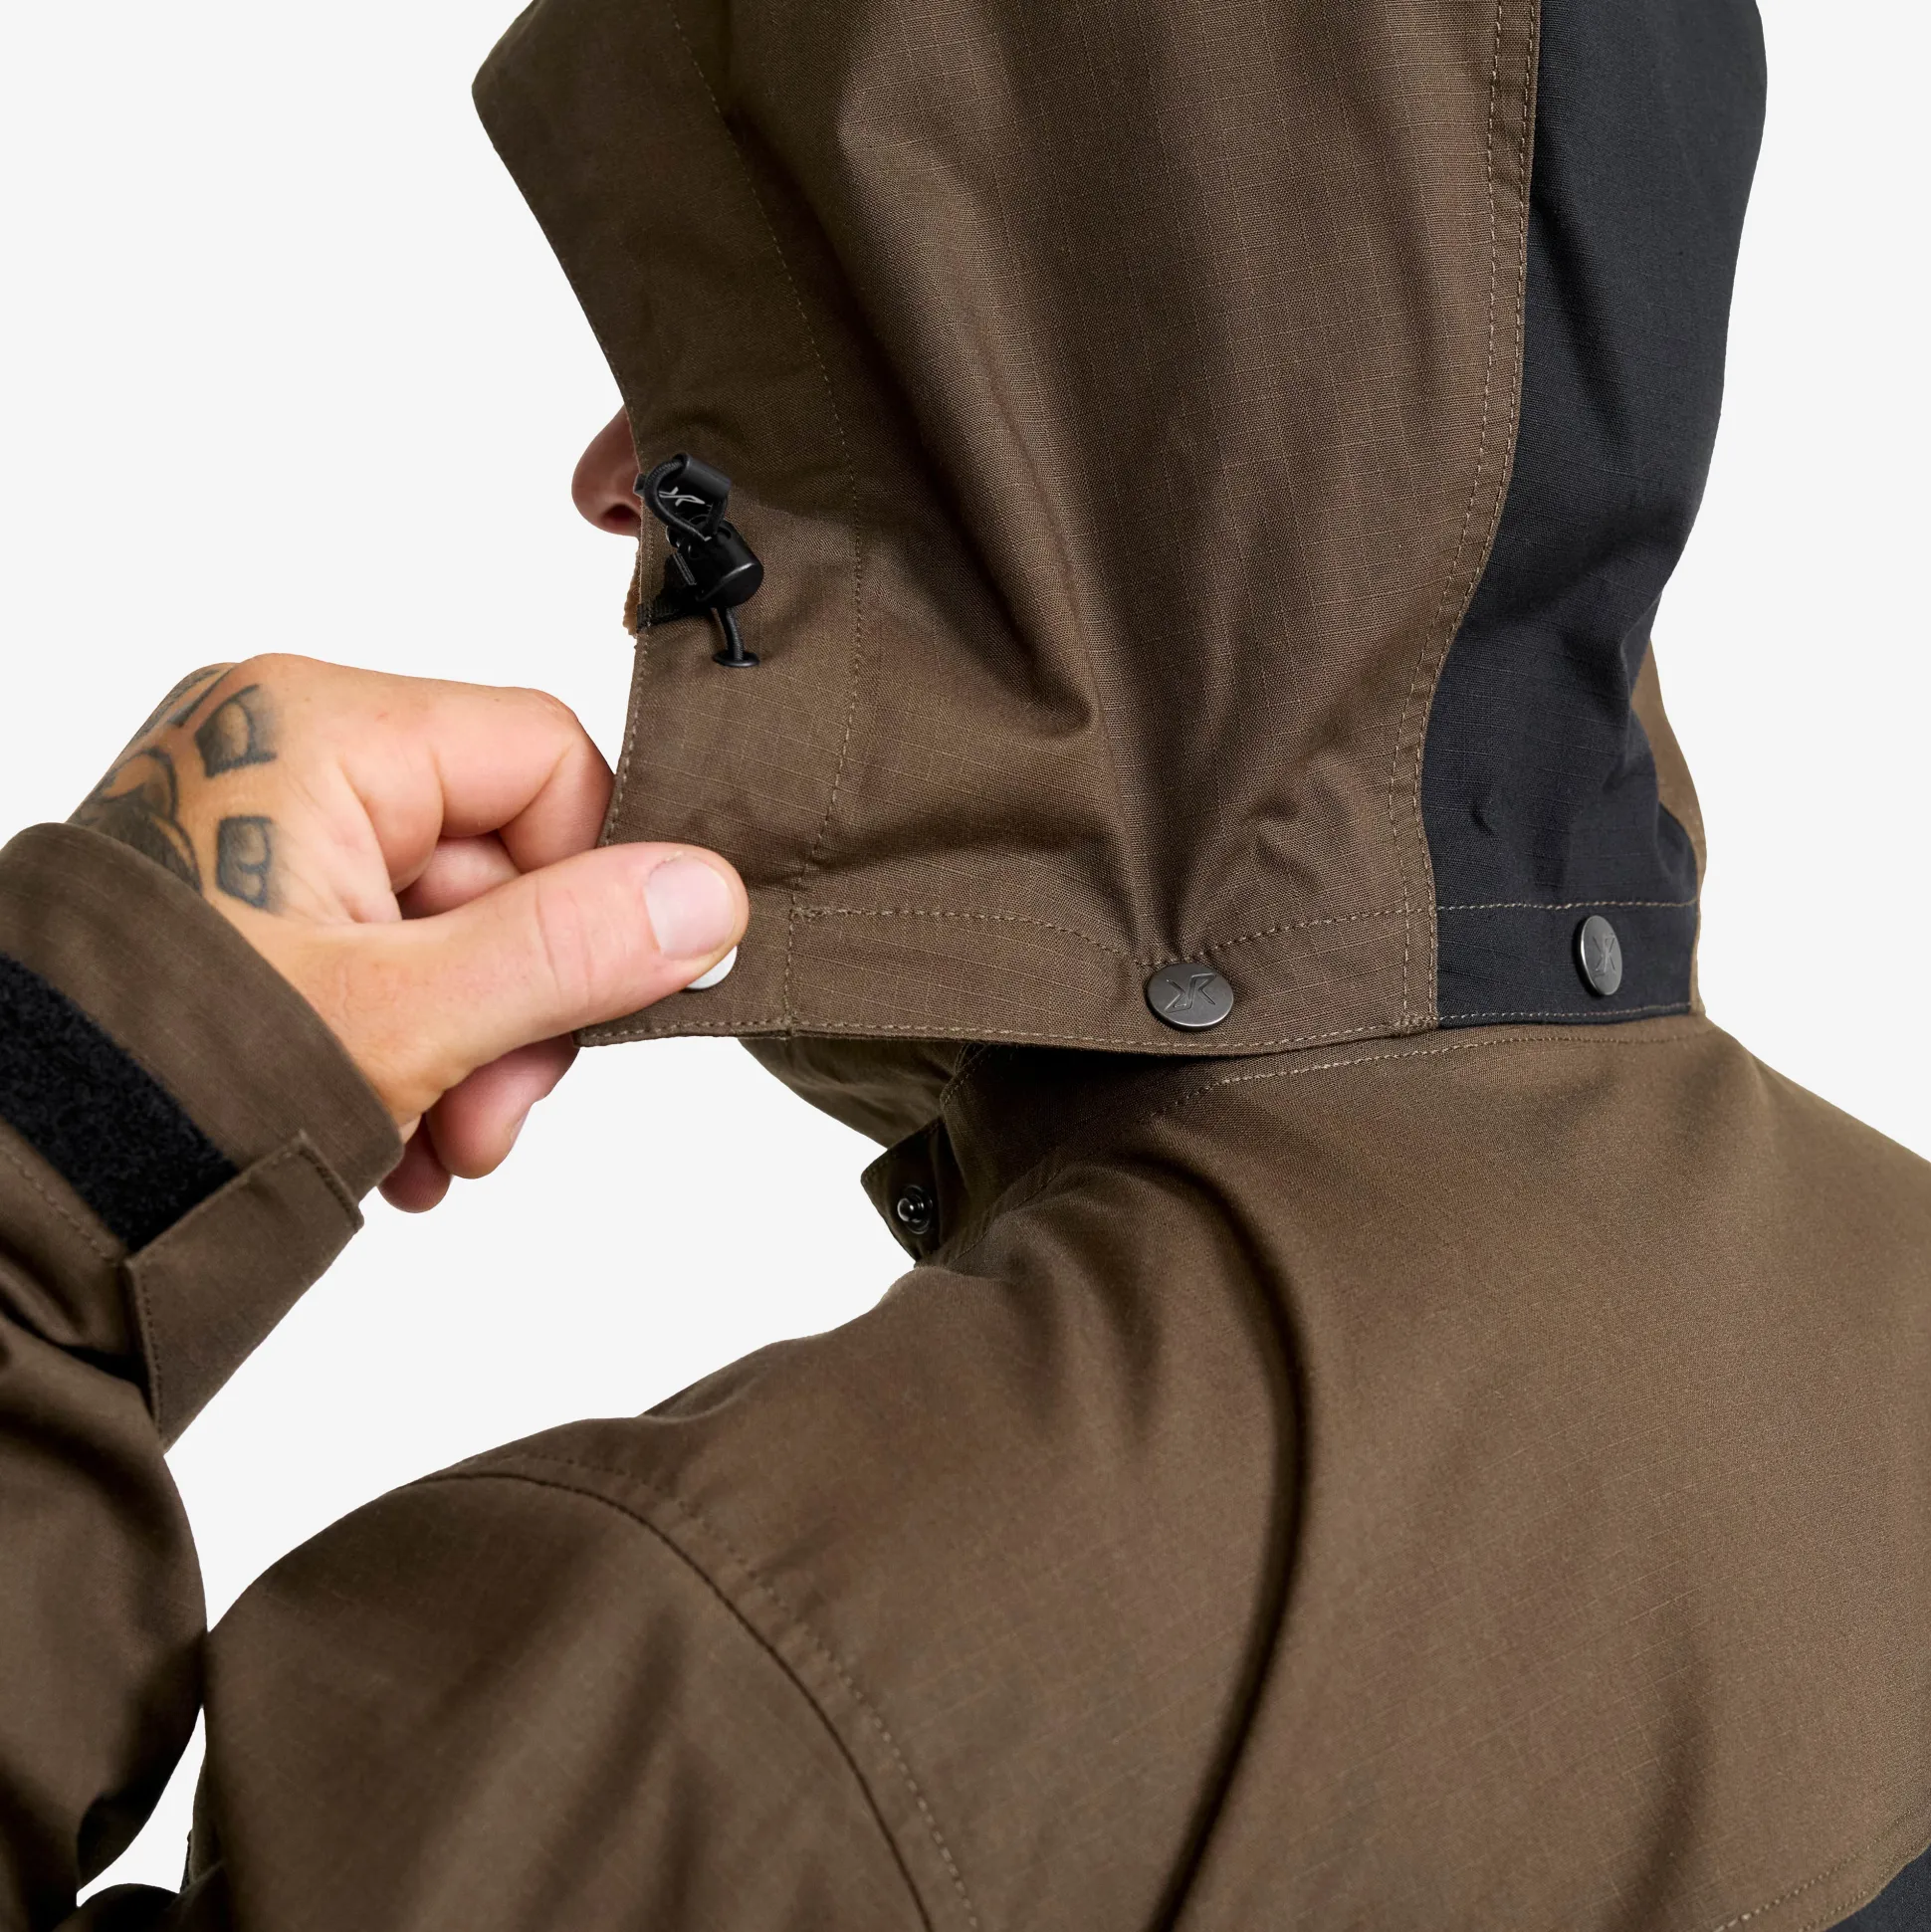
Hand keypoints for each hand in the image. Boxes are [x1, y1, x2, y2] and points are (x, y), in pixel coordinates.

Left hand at [71, 656, 746, 1210]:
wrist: (10, 1206)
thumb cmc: (169, 1083)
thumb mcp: (408, 1017)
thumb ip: (572, 948)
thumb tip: (717, 896)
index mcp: (318, 727)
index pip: (547, 761)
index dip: (592, 890)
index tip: (584, 1014)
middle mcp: (286, 754)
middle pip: (506, 856)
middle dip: (522, 1009)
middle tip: (491, 1119)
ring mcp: (264, 833)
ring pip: (458, 924)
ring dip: (479, 1051)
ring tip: (437, 1148)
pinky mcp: (251, 904)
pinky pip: (392, 956)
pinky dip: (417, 1051)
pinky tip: (395, 1140)